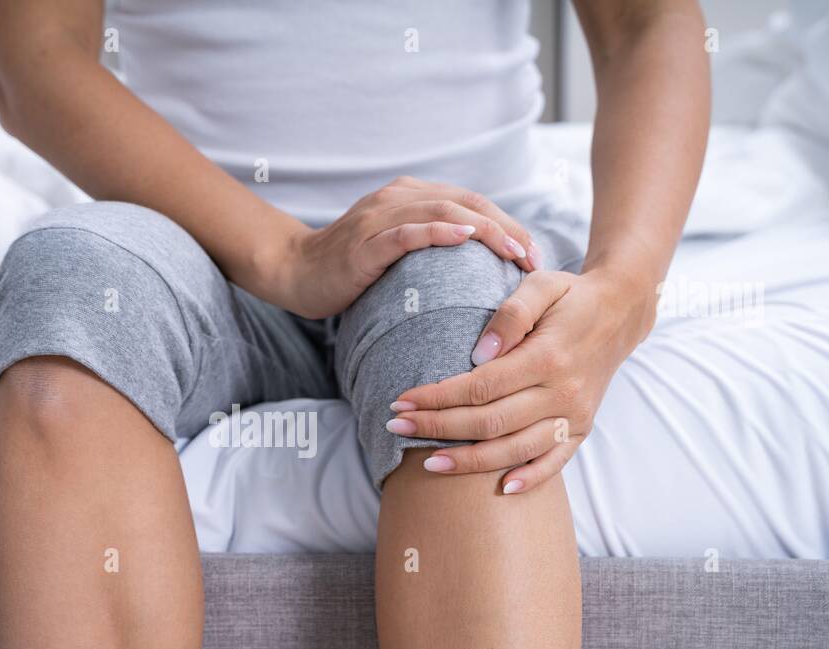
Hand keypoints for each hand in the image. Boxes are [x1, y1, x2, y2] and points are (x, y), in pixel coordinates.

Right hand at [265, 176, 540, 319]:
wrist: (295, 271)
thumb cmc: (349, 268)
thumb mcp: (397, 251)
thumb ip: (430, 247)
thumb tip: (478, 269)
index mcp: (411, 196)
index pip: (472, 202)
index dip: (507, 224)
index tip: (533, 254)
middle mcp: (399, 197)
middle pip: (468, 203)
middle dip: (507, 229)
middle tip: (533, 258)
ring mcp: (380, 217)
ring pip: (445, 212)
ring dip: (486, 231)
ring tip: (512, 252)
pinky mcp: (364, 242)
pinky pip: (407, 233)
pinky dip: (438, 232)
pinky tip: (464, 239)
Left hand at [387, 268, 654, 492]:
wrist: (620, 313)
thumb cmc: (570, 297)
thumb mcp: (541, 285)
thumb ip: (510, 314)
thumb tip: (478, 353)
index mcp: (549, 357)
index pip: (481, 385)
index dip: (438, 396)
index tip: (402, 400)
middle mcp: (563, 392)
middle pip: (490, 422)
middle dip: (438, 428)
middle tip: (396, 426)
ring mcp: (574, 416)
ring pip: (515, 449)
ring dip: (469, 461)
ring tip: (428, 464)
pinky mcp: (581, 429)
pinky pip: (554, 463)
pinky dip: (529, 479)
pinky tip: (499, 489)